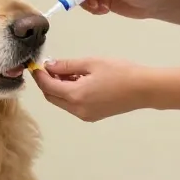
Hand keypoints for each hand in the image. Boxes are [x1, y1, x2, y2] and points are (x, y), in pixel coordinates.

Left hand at [31, 57, 154, 121]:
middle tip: (50, 66)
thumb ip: (67, 65)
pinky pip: (73, 105)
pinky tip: (79, 80)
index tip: (35, 64)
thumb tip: (49, 66)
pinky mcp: (93, 116)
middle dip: (47, 82)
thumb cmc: (120, 72)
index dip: (39, 75)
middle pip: (52, 97)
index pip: (47, 86)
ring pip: (62, 102)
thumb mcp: (91, 63)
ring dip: (59, 88)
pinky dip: (70, 93)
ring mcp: (85, 115)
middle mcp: (77, 110)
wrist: (144, 89)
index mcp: (75, 96)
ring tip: (68, 70)